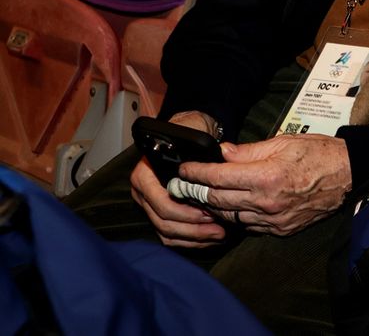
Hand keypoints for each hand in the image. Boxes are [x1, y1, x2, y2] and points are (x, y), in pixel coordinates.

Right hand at [129, 110, 226, 247]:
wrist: (188, 131)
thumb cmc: (190, 133)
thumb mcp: (194, 134)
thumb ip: (201, 147)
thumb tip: (221, 154)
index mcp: (145, 174)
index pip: (161, 202)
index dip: (185, 212)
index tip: (208, 212)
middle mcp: (143, 192)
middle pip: (163, 221)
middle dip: (192, 229)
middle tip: (218, 229)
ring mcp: (149, 206)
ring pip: (167, 232)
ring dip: (193, 238)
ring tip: (218, 235)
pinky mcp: (159, 215)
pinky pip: (170, 235)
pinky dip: (189, 240)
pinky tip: (209, 238)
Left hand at [179, 134, 352, 235]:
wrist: (348, 175)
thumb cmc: (318, 154)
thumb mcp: (283, 142)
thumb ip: (248, 151)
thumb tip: (223, 153)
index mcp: (266, 176)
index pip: (217, 178)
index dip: (195, 174)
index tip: (184, 170)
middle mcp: (266, 201)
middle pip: (217, 201)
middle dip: (197, 192)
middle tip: (185, 185)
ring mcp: (273, 219)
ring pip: (230, 216)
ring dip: (216, 206)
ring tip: (208, 195)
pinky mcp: (280, 229)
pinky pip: (249, 225)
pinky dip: (239, 215)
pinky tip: (236, 205)